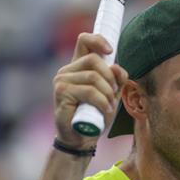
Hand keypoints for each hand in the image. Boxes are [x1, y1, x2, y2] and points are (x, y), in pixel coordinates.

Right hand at [52, 33, 128, 149]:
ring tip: (109, 106)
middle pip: (94, 60)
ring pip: (94, 77)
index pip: (84, 41)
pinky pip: (90, 91)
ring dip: (108, 93)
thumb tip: (118, 68)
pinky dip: (103, 101)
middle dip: (111, 78)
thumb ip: (117, 80)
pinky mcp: (61, 92)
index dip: (98, 40)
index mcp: (78, 67)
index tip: (111, 51)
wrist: (81, 139)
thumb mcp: (111, 95)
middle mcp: (67, 71)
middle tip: (114, 94)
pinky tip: (105, 110)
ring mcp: (62, 80)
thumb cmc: (95, 116)